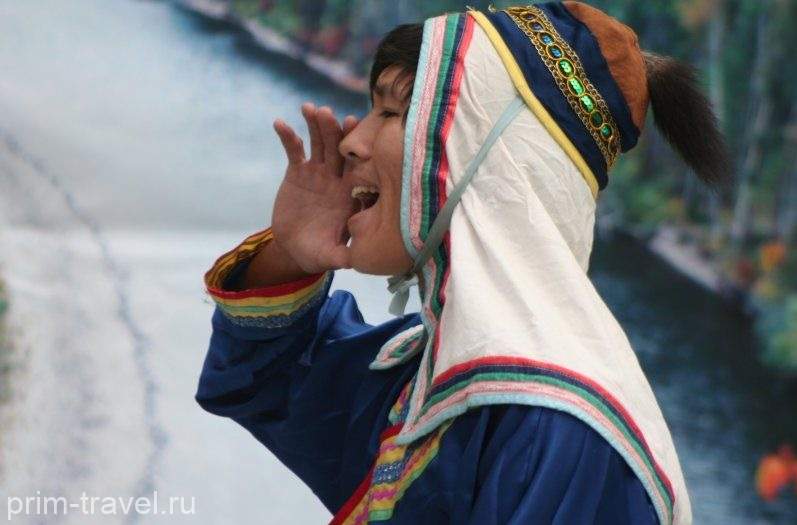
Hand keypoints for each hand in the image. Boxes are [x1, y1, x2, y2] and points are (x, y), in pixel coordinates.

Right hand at [271, 103, 358, 273]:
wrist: (296, 248)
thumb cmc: (319, 253)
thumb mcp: (330, 257)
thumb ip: (341, 256)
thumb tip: (352, 261)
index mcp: (351, 194)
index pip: (359, 168)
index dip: (357, 150)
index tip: (356, 131)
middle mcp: (338, 178)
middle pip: (340, 149)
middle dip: (336, 131)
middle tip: (331, 114)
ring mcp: (319, 172)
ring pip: (320, 143)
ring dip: (316, 125)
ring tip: (310, 108)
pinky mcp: (298, 171)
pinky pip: (294, 150)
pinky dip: (288, 136)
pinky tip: (280, 123)